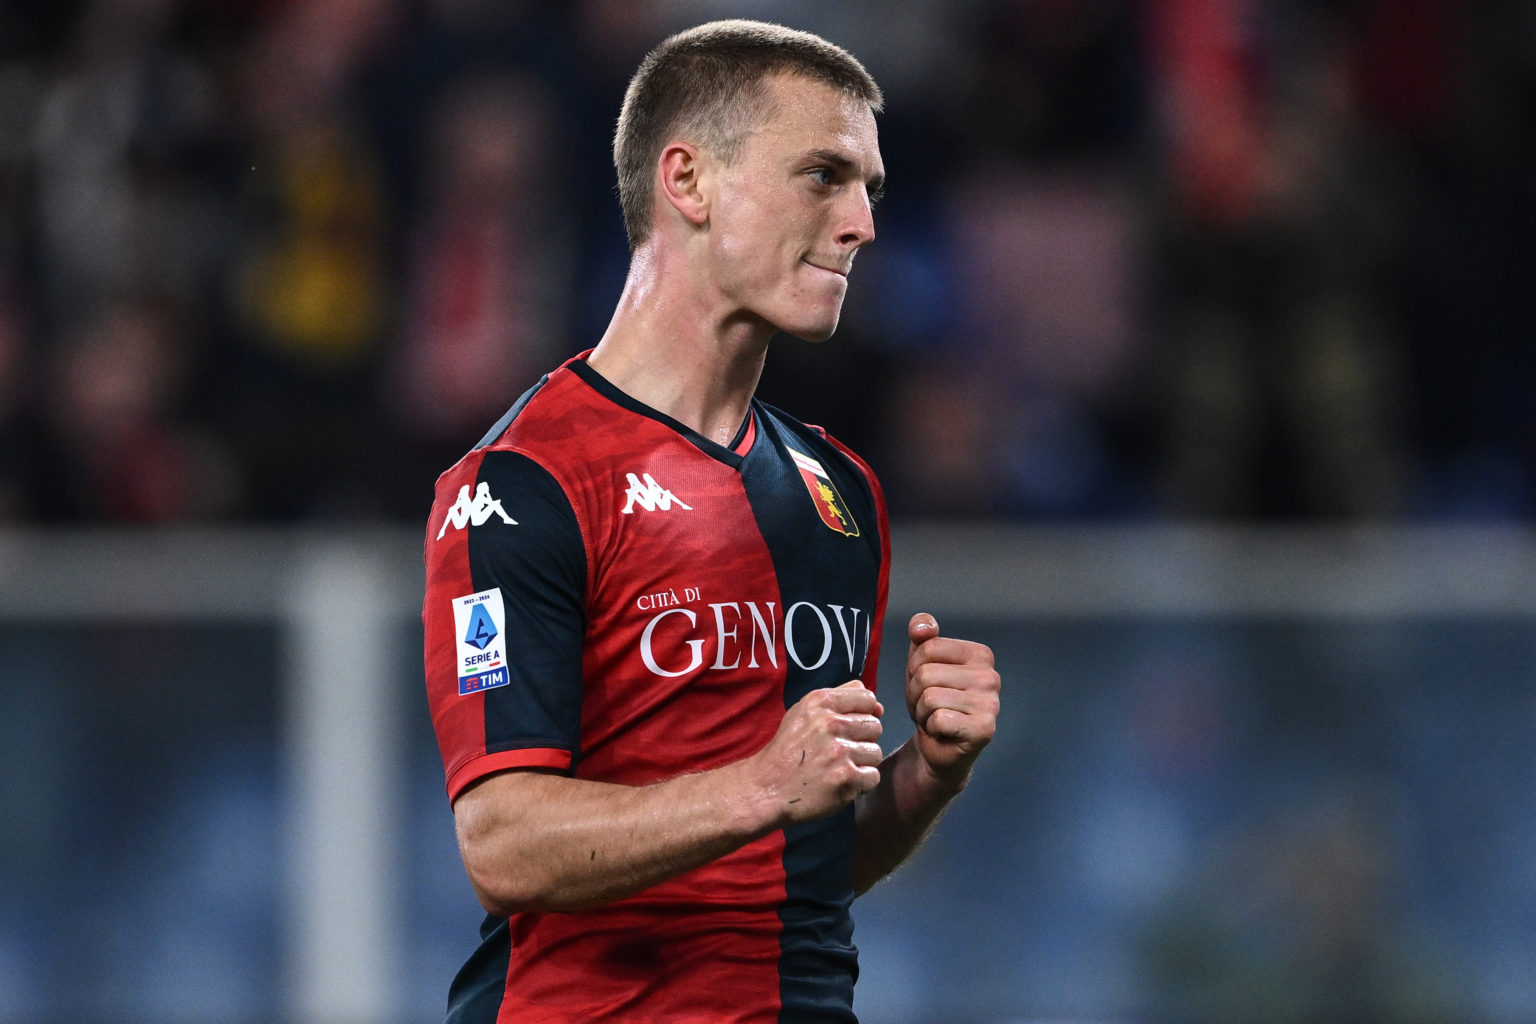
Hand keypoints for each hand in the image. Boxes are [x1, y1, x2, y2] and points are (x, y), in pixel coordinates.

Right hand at [751, 681, 883, 824]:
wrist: (767, 789)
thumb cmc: (788, 750)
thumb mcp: (804, 712)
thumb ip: (840, 699)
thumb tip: (878, 705)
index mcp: (820, 702)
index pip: (868, 699)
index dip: (863, 714)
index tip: (848, 728)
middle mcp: (830, 723)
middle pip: (875, 726)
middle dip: (862, 740)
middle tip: (838, 752)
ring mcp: (839, 751)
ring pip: (876, 752)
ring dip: (861, 763)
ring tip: (838, 767)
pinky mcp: (846, 777)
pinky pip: (873, 776)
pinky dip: (861, 783)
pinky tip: (841, 782)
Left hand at [905, 613, 998, 788]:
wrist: (939, 747)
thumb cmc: (932, 702)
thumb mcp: (921, 663)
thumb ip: (922, 636)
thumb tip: (922, 626)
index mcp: (980, 654)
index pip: (928, 647)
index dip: (914, 668)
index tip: (925, 684)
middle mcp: (990, 676)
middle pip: (926, 672)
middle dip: (915, 692)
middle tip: (927, 707)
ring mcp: (990, 703)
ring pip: (929, 696)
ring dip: (921, 712)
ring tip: (933, 718)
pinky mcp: (984, 729)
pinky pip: (938, 719)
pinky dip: (931, 728)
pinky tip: (942, 732)